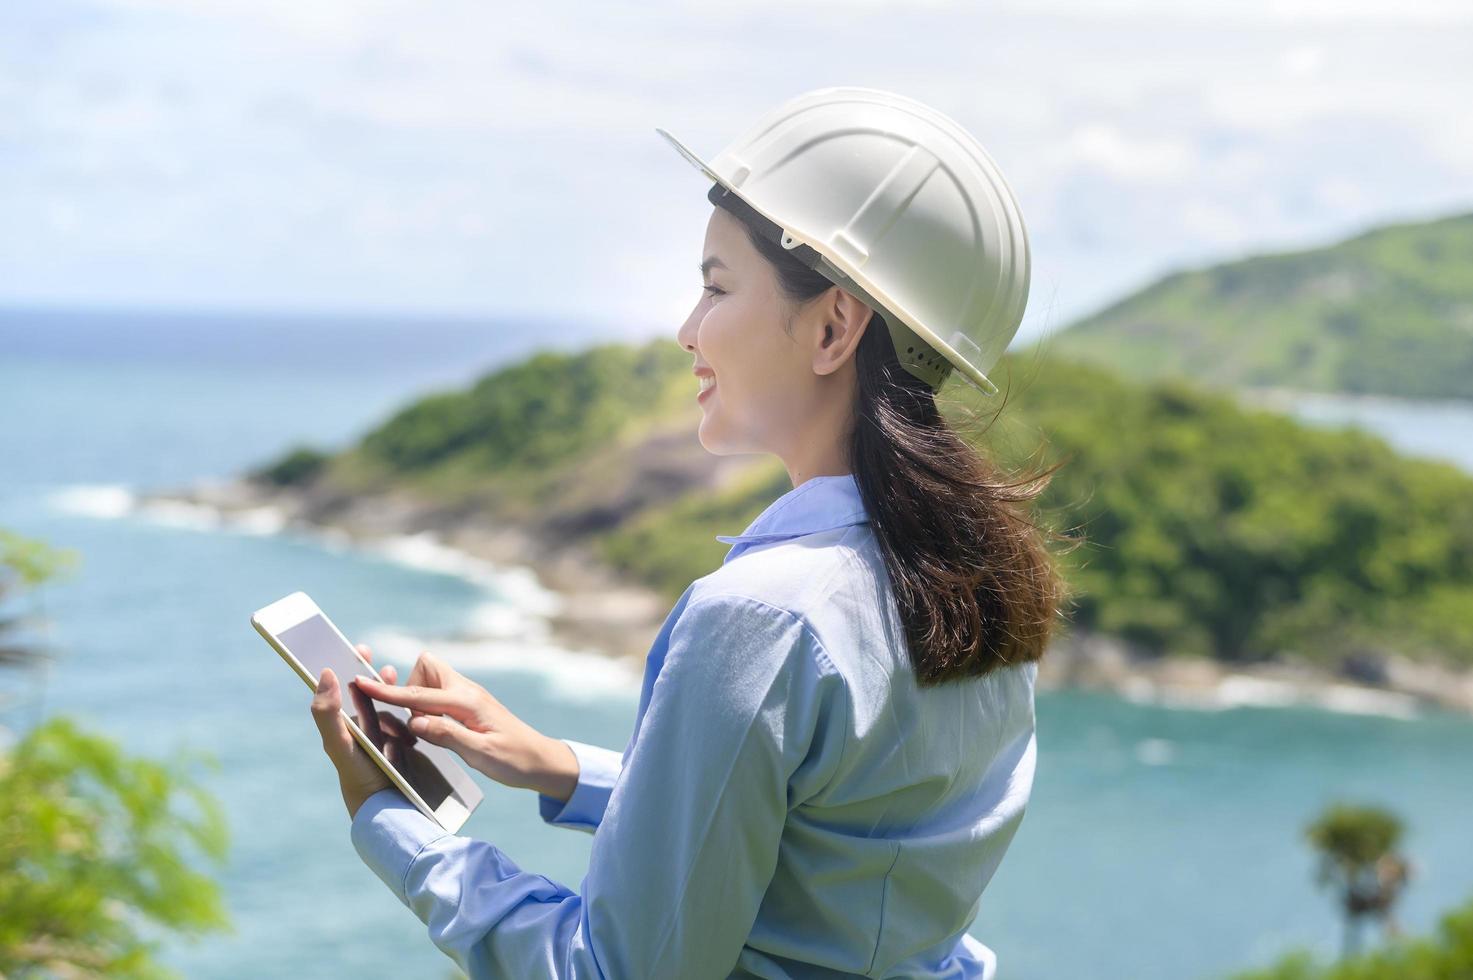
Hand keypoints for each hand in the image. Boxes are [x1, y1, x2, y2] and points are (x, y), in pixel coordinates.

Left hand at [309, 646, 403, 819]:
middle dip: (377, 676)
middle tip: (385, 667)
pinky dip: (415, 713)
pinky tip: (420, 716)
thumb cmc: (358, 776)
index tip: (361, 649)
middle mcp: (364, 728)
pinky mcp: (405, 744)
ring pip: (392, 705)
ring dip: (398, 695)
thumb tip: (326, 674)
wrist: (388, 808)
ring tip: (404, 693)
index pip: (345, 689)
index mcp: (345, 724)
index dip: (350, 666)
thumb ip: (327, 713)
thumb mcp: (339, 744)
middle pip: (370, 693)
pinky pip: (410, 720)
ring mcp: (385, 735)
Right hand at [348, 645, 576, 800]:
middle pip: (425, 669)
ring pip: (431, 681)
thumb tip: (415, 721)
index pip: (419, 693)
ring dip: (418, 698)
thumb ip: (448, 735)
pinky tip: (430, 729)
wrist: (541, 760)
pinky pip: (439, 695)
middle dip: (408, 687)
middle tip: (411, 721)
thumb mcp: (482, 753)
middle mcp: (466, 692)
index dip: (388, 690)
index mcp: (467, 702)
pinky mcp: (469, 706)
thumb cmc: (514, 760)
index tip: (361, 681)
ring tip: (422, 729)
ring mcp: (468, 696)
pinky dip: (428, 706)